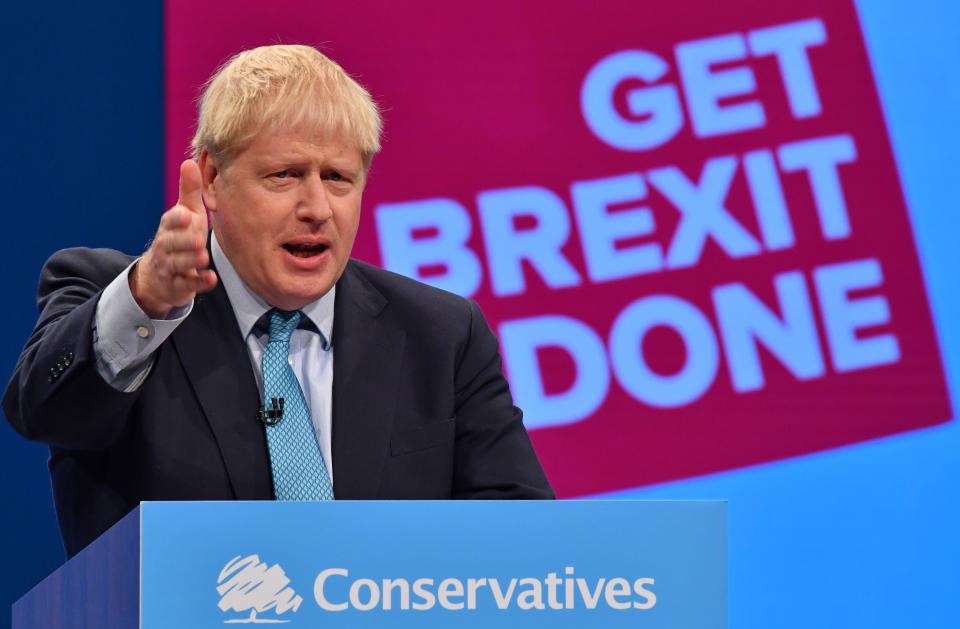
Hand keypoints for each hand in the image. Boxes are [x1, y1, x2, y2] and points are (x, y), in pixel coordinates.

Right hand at [130, 160, 217, 318]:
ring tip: (203, 257)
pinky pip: (187, 285)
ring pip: (177, 264)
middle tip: (197, 239)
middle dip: (183, 241)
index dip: (177, 219)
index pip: (170, 221)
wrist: (160, 274)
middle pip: (171, 244)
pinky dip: (198, 282)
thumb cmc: (179, 237)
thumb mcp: (185, 213)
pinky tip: (211, 279)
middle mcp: (166, 246)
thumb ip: (189, 191)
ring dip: (190, 261)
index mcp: (169, 227)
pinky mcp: (178, 285)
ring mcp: (170, 267)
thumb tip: (190, 161)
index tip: (186, 215)